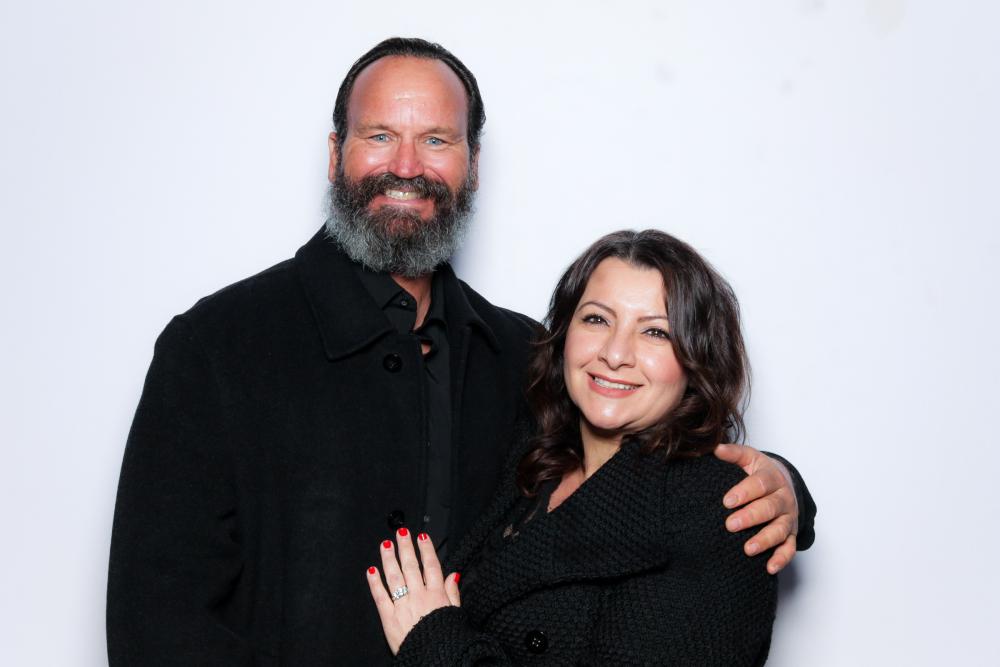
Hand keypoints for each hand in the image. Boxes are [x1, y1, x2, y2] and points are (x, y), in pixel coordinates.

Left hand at [366, 528, 460, 654]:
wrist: (433, 658)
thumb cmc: (444, 638)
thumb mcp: (456, 613)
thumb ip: (452, 592)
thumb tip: (453, 574)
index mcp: (436, 595)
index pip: (431, 566)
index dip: (426, 549)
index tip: (422, 537)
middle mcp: (419, 596)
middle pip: (411, 566)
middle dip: (405, 547)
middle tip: (401, 532)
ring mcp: (402, 605)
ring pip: (394, 576)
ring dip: (389, 558)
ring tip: (386, 545)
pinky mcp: (389, 617)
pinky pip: (380, 596)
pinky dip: (375, 582)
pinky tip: (371, 570)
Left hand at [714, 443, 798, 573]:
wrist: (783, 482)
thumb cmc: (760, 472)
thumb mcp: (749, 458)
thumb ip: (734, 454)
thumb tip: (716, 449)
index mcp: (772, 477)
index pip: (759, 484)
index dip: (744, 492)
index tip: (727, 501)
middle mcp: (783, 498)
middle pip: (769, 508)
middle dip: (750, 517)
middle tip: (730, 525)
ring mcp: (788, 517)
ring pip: (780, 530)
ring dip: (765, 540)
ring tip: (748, 549)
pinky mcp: (790, 534)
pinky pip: (789, 548)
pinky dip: (781, 558)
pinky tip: (769, 568)